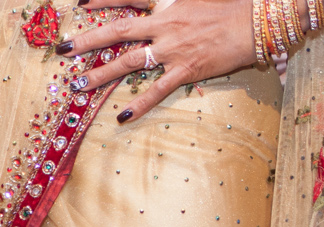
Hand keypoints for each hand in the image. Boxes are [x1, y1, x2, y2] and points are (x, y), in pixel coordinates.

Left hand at [68, 0, 265, 124]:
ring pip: (129, 62)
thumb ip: (176, 1)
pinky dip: (139, 105)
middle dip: (88, 40)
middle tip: (63, 50)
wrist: (260, 21)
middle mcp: (165, 23)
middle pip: (118, 31)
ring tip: (77, 86)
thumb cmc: (233, 6)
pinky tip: (122, 117)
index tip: (81, 3)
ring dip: (101, 75)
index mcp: (169, 1)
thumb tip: (155, 8)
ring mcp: (173, 48)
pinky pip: (157, 90)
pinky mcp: (187, 69)